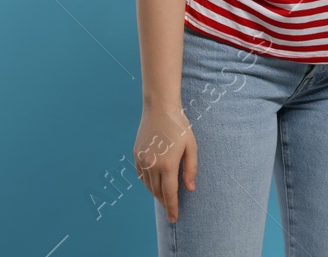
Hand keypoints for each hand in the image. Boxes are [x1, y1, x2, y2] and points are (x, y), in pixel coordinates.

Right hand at [134, 107, 197, 223]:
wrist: (159, 109)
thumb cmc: (179, 126)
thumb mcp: (191, 146)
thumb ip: (191, 169)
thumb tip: (190, 189)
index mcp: (167, 165)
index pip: (170, 194)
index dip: (172, 208)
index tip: (174, 218)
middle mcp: (152, 166)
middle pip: (158, 192)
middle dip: (165, 202)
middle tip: (171, 210)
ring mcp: (142, 161)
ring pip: (148, 185)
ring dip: (156, 193)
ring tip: (164, 198)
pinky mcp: (136, 155)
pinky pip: (141, 176)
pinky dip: (148, 183)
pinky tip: (154, 184)